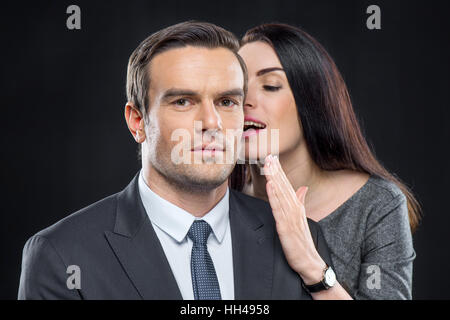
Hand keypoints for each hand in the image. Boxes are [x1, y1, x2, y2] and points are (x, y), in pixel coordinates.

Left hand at [264, 154, 325, 284]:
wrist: (308, 260)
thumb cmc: (302, 240)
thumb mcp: (301, 218)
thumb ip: (300, 201)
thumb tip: (303, 188)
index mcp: (296, 205)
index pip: (287, 184)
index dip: (279, 170)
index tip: (273, 157)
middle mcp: (294, 208)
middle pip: (283, 185)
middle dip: (276, 170)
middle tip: (269, 154)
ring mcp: (290, 217)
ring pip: (280, 194)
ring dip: (274, 178)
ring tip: (268, 165)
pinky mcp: (285, 226)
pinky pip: (278, 209)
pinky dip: (274, 196)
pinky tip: (270, 185)